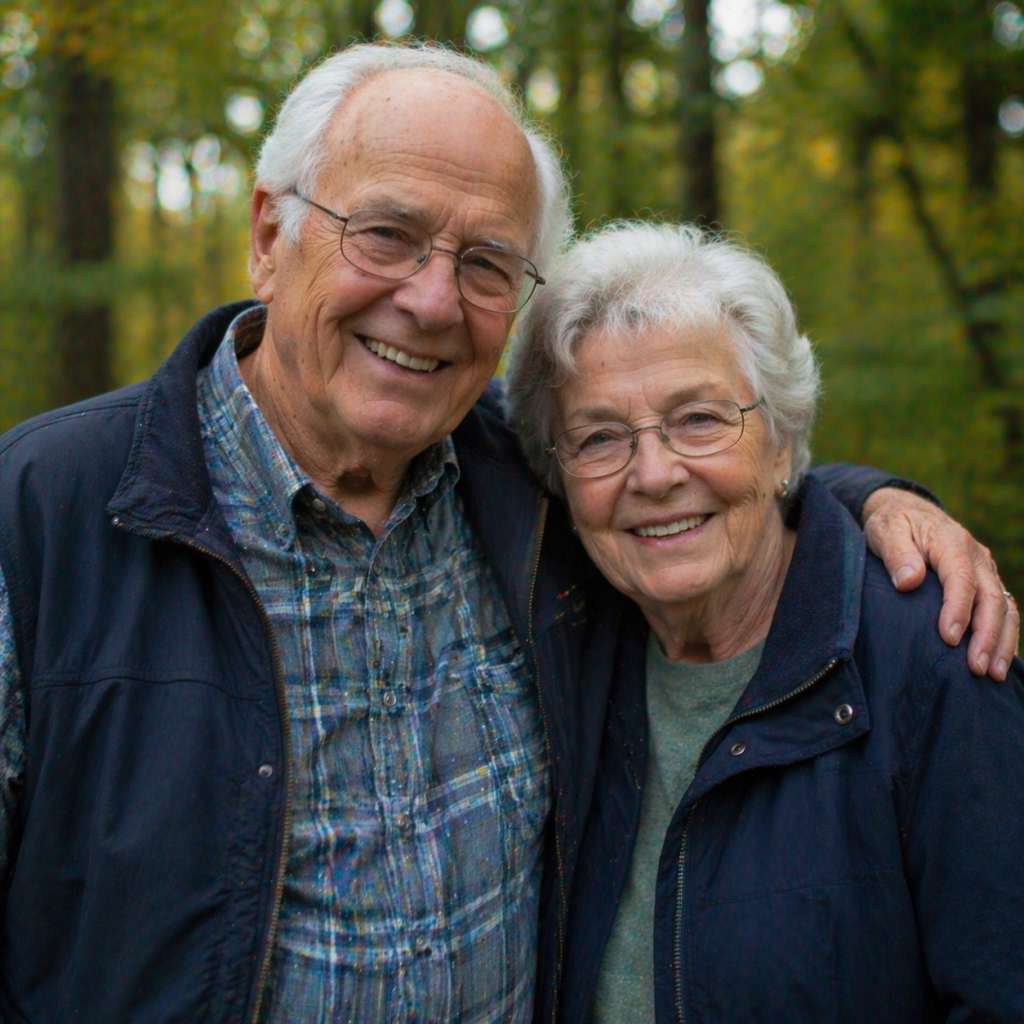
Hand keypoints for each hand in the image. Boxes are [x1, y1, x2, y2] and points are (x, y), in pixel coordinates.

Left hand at [862, 488, 1018, 680]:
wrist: (909, 512)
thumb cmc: (893, 524)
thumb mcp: (885, 530)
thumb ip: (896, 553)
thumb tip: (909, 581)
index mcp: (951, 541)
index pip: (961, 578)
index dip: (958, 609)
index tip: (950, 638)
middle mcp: (976, 555)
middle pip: (990, 597)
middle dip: (987, 635)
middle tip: (977, 668)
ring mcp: (985, 569)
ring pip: (1004, 607)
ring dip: (1001, 641)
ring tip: (993, 674)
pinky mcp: (986, 581)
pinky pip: (1004, 610)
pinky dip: (1005, 636)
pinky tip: (1000, 662)